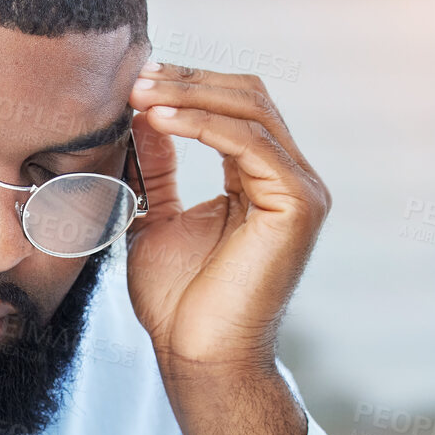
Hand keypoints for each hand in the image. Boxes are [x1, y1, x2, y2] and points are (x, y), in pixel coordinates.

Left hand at [123, 62, 329, 376]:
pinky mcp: (297, 204)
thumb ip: (156, 167)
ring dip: (190, 94)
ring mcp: (301, 189)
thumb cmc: (178, 303)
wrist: (197, 356)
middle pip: (248, 96)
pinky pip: (251, 142)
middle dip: (187, 81)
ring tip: (140, 95)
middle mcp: (291, 178)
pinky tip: (160, 120)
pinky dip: (203, 124)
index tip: (134, 81)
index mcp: (263, 179)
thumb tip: (142, 114)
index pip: (234, 107)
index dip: (185, 87)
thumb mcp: (156, 217)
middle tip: (135, 78)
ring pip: (251, 109)